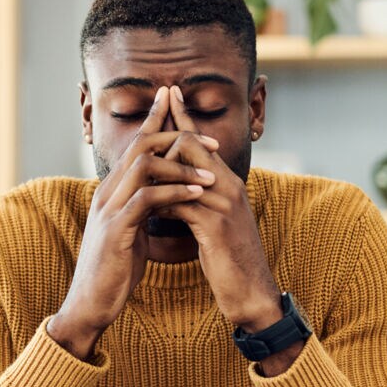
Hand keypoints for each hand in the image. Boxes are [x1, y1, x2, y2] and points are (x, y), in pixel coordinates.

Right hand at [48, 86, 217, 359]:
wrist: (91, 303)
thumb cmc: (113, 270)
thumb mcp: (129, 231)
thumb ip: (141, 209)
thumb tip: (161, 195)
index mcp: (111, 191)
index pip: (134, 145)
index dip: (156, 121)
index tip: (178, 105)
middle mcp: (107, 193)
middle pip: (139, 145)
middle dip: (175, 135)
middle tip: (210, 140)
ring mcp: (109, 210)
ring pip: (143, 166)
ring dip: (181, 165)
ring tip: (210, 173)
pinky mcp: (116, 230)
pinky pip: (147, 199)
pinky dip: (175, 192)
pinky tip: (196, 194)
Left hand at [156, 86, 295, 367]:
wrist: (252, 293)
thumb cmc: (229, 260)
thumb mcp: (212, 224)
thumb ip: (196, 201)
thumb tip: (169, 190)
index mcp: (228, 182)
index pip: (202, 140)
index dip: (183, 117)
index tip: (166, 94)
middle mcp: (229, 185)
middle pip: (190, 144)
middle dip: (162, 139)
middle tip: (142, 139)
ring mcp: (224, 204)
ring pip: (183, 169)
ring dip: (156, 170)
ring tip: (135, 172)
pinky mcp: (215, 226)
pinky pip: (180, 202)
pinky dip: (161, 201)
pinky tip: (148, 206)